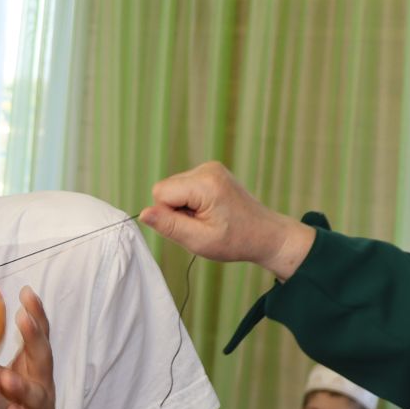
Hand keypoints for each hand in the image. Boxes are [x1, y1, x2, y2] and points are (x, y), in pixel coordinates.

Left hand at [0, 287, 59, 408]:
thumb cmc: (13, 407)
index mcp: (32, 367)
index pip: (36, 337)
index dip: (34, 315)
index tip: (27, 293)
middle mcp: (41, 384)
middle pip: (43, 357)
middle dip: (36, 337)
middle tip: (25, 319)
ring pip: (36, 395)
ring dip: (22, 387)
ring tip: (7, 378)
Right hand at [141, 162, 312, 279]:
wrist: (266, 234)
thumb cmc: (236, 240)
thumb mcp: (199, 240)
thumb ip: (169, 226)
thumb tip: (143, 213)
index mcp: (205, 183)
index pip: (160, 193)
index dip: (168, 215)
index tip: (191, 226)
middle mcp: (207, 169)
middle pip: (165, 188)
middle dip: (176, 210)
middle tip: (201, 225)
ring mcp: (210, 168)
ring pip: (173, 188)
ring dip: (184, 207)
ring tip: (208, 219)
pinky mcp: (211, 172)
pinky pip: (184, 187)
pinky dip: (191, 202)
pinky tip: (210, 212)